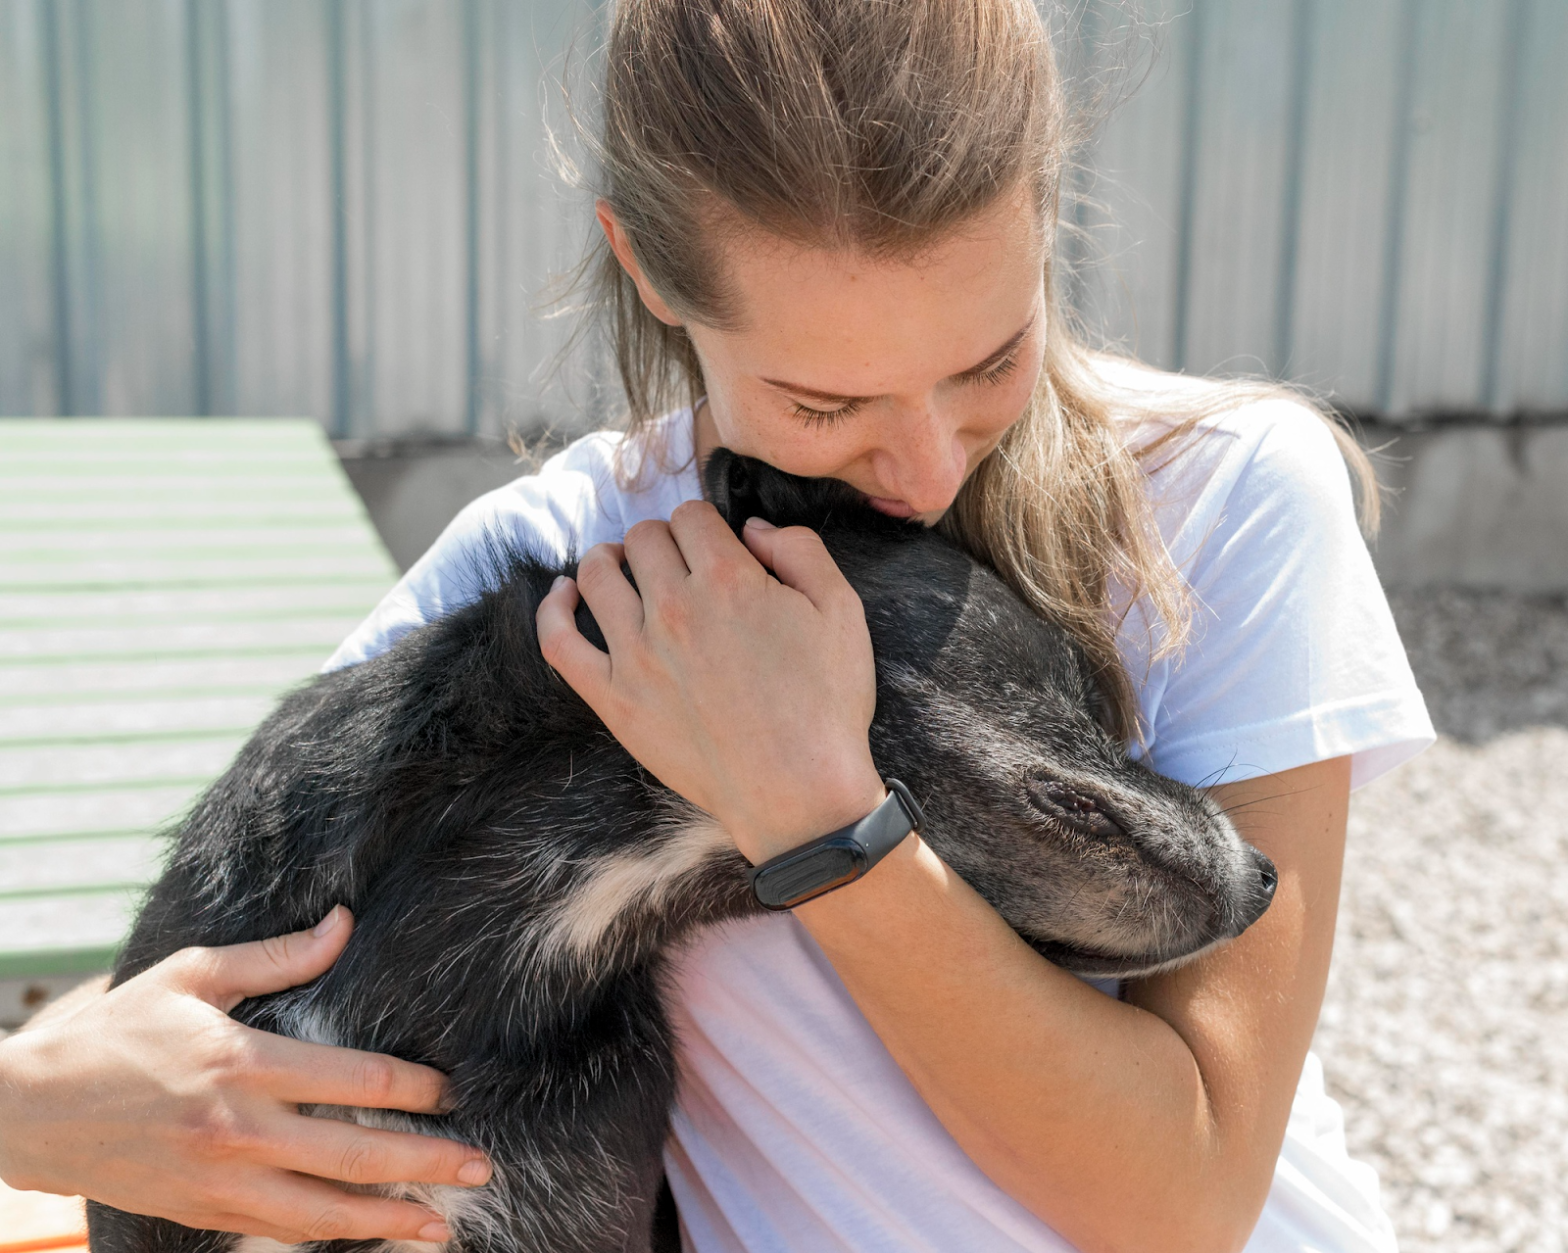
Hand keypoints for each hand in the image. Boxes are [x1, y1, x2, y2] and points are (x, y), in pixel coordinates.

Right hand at [0, 907, 489, 1244]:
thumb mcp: (193, 976)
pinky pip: (280, 1230)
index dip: (416, 1089)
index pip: (357, 1079)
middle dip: (426, 1163)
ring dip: (389, 1220)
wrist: (31, 1110)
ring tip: (442, 1225)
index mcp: (246, 1063)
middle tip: (481, 1164)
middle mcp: (239, 1129)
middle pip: (356, 1154)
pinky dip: (331, 1236)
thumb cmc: (117, 1031)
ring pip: (324, 1211)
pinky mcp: (201, 1211)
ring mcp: (220, 1180)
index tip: (454, 1092)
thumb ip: (278, 958)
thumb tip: (344, 923)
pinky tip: (369, 1235)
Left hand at [535, 502, 884, 861]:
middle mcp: (674, 608)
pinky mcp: (613, 699)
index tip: (713, 546)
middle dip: (663, 540)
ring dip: (609, 559)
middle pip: (644, 539)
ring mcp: (636, 655)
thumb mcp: (841, 611)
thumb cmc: (826, 704)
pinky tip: (563, 593)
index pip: (691, 516)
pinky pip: (559, 641)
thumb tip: (752, 527)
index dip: (704, 525)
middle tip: (678, 564)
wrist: (799, 792)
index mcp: (728, 579)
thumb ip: (800, 550)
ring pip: (597, 574)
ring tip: (622, 566)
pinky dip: (553, 608)